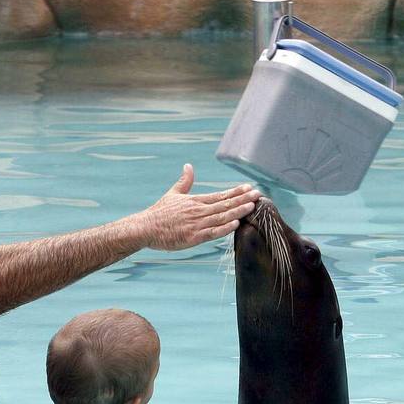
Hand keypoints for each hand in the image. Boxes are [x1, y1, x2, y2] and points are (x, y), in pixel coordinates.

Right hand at [135, 164, 260, 249]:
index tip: (249, 187)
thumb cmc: (159, 213)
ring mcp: (196, 224)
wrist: (145, 228)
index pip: (220, 195)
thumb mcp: (173, 194)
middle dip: (242, 199)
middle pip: (224, 204)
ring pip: (221, 217)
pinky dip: (224, 228)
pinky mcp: (192, 237)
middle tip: (258, 194)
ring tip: (252, 206)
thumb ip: (184, 181)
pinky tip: (236, 224)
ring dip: (238, 211)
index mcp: (195, 201)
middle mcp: (198, 211)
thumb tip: (189, 166)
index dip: (236, 192)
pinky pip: (212, 232)